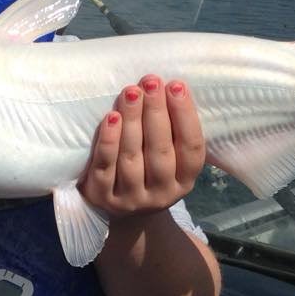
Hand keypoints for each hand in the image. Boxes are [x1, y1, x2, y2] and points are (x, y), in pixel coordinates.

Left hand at [79, 75, 204, 216]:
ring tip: (131, 92)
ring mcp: (132, 198)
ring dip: (132, 121)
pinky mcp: (104, 197)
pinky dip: (109, 141)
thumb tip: (169, 87)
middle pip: (160, 150)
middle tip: (151, 82)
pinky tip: (111, 117)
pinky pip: (106, 166)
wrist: (124, 213)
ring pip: (132, 157)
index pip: (191, 147)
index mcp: (185, 180)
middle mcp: (162, 193)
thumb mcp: (171, 158)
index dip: (185, 115)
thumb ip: (174, 132)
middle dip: (156, 112)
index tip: (176, 85)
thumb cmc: (150, 170)